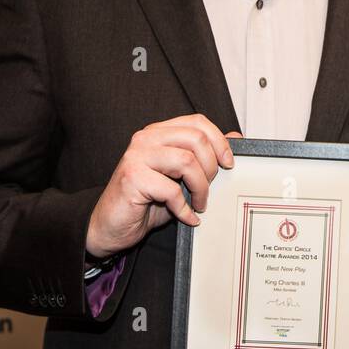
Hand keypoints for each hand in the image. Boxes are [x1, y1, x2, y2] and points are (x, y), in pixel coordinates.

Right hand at [86, 114, 239, 258]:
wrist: (112, 226)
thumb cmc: (146, 201)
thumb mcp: (181, 177)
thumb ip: (204, 156)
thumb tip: (236, 136)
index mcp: (158, 133)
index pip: (197, 122)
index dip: (218, 141)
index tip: (228, 163)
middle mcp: (146, 139)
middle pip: (196, 139)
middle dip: (211, 167)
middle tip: (209, 189)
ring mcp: (137, 157)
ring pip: (187, 162)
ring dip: (201, 188)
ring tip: (199, 203)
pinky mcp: (132, 178)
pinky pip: (172, 190)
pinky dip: (185, 208)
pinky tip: (187, 216)